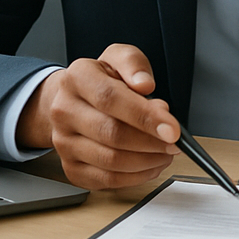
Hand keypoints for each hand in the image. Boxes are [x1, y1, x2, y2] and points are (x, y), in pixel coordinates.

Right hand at [17, 42, 180, 188]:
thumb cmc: (101, 81)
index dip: (145, 116)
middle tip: (174, 142)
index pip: (111, 99)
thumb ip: (134, 64)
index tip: (172, 129)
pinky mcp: (71, 168)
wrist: (72, 100)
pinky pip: (108, 180)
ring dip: (148, 161)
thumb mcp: (119, 58)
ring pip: (111, 161)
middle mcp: (64, 111)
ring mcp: (64, 143)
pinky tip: (151, 164)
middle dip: (152, 142)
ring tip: (165, 152)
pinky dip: (137, 176)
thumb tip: (144, 85)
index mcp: (76, 78)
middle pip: (112, 134)